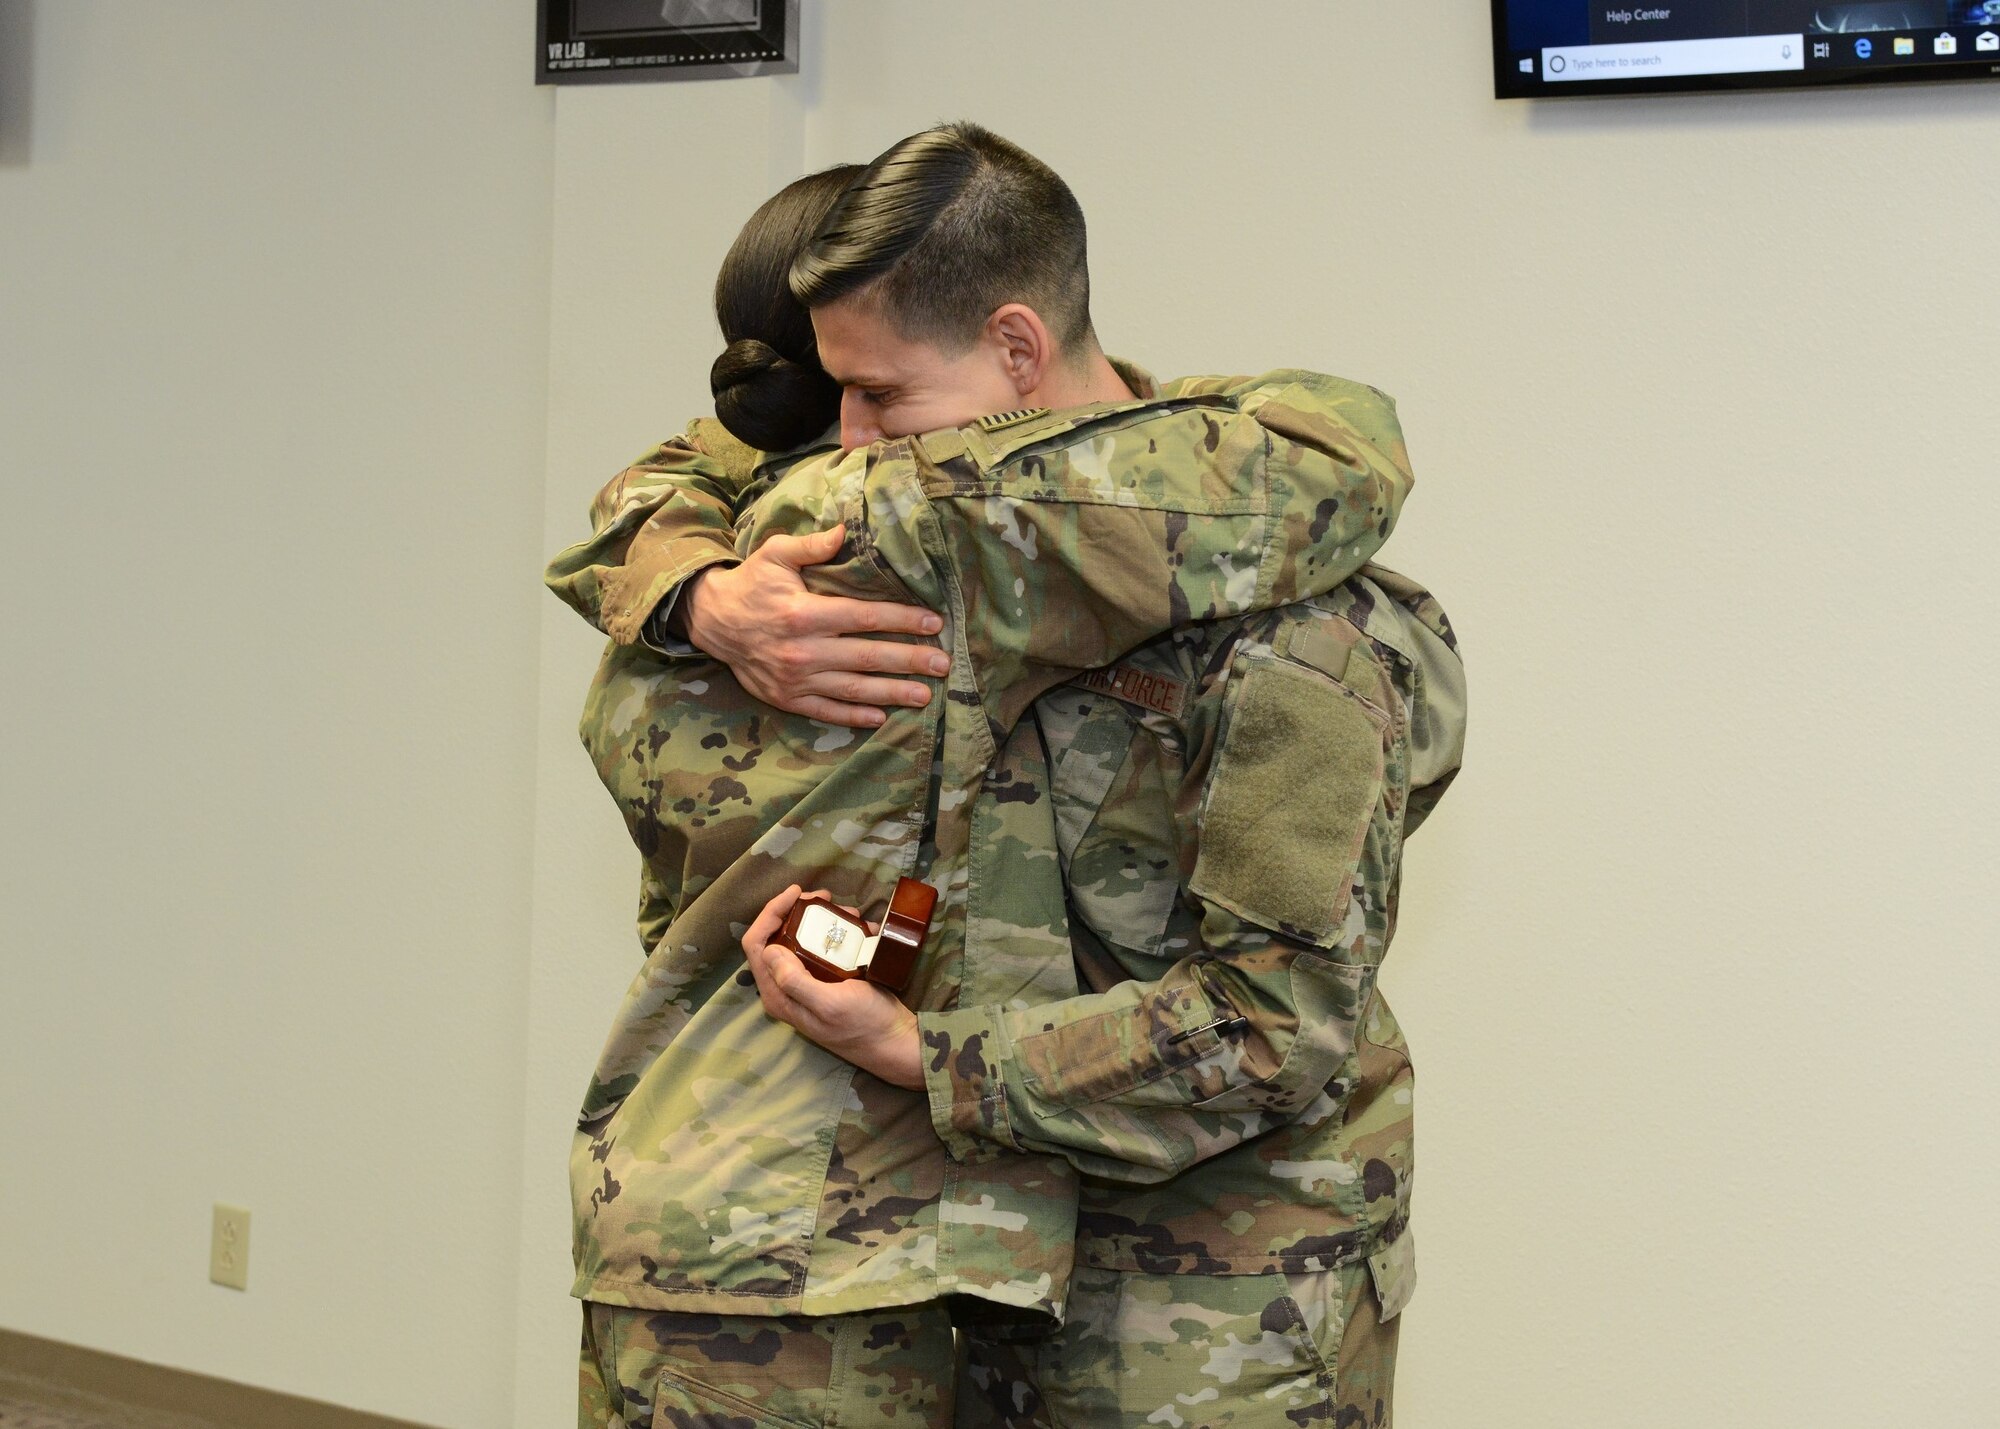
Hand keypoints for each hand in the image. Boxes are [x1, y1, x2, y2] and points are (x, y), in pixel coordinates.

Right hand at [682, 524, 949, 727]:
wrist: (711, 621)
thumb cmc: (750, 583)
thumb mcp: (774, 554)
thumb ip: (811, 546)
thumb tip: (845, 530)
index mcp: (804, 613)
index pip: (865, 617)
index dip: (902, 620)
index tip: (934, 623)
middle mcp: (803, 650)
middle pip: (867, 657)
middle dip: (909, 661)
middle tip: (943, 664)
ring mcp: (795, 678)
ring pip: (853, 689)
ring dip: (892, 693)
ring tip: (926, 696)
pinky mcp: (787, 698)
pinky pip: (826, 711)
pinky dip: (853, 717)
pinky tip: (880, 717)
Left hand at [742, 886, 924, 1090]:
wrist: (894, 1040)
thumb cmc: (864, 1025)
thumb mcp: (830, 1003)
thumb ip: (794, 981)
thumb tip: (770, 950)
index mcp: (778, 995)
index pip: (757, 944)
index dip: (770, 913)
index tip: (797, 893)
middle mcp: (786, 988)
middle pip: (777, 937)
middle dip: (800, 911)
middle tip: (827, 898)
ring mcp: (806, 984)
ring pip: (801, 939)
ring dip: (822, 919)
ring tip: (850, 913)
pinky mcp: (825, 980)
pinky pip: (822, 947)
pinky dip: (837, 932)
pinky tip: (859, 926)